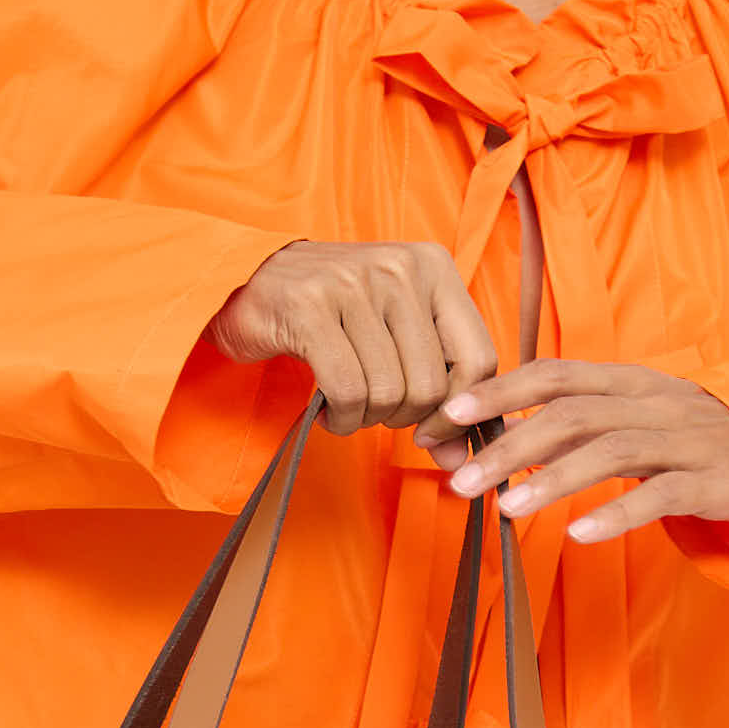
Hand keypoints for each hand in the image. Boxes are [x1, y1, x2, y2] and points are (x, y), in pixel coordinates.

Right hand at [204, 239, 499, 436]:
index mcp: (433, 266)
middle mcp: (399, 267)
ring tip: (347, 406)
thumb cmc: (334, 317)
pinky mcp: (310, 307)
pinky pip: (347, 390)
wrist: (250, 284)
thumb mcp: (396, 340)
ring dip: (366, 419)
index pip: (478, 358)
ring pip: (389, 392)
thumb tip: (459, 462)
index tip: (431, 433)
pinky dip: (340, 418)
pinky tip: (328, 412)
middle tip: (374, 411)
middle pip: (431, 386)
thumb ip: (436, 394)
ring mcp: (354, 282)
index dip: (458, 413)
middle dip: (402, 418)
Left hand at [412, 359, 728, 539]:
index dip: (501, 389)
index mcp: (634, 382)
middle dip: (509, 444)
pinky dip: (617, 514)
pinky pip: (659, 495)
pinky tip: (579, 534)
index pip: (556, 373)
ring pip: (608, 449)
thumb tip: (511, 441)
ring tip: (505, 508)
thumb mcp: (647, 421)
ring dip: (550, 479)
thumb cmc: (710, 443)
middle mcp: (656, 401)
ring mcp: (687, 440)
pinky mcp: (715, 480)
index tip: (449, 412)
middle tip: (459, 480)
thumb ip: (589, 425)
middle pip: (571, 412)